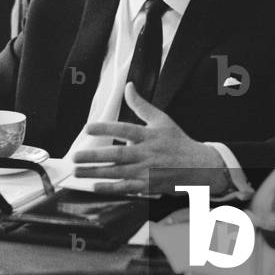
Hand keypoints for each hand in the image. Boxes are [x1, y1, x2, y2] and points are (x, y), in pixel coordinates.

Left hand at [72, 83, 228, 194]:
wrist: (199, 166)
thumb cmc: (178, 142)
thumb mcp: (162, 119)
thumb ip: (141, 104)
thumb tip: (129, 86)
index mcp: (149, 135)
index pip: (125, 129)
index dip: (106, 128)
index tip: (88, 127)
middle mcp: (147, 153)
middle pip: (118, 155)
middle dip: (95, 156)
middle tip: (76, 156)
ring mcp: (147, 171)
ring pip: (118, 172)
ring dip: (96, 173)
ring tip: (78, 171)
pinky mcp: (148, 185)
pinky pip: (127, 187)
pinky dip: (111, 188)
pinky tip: (96, 187)